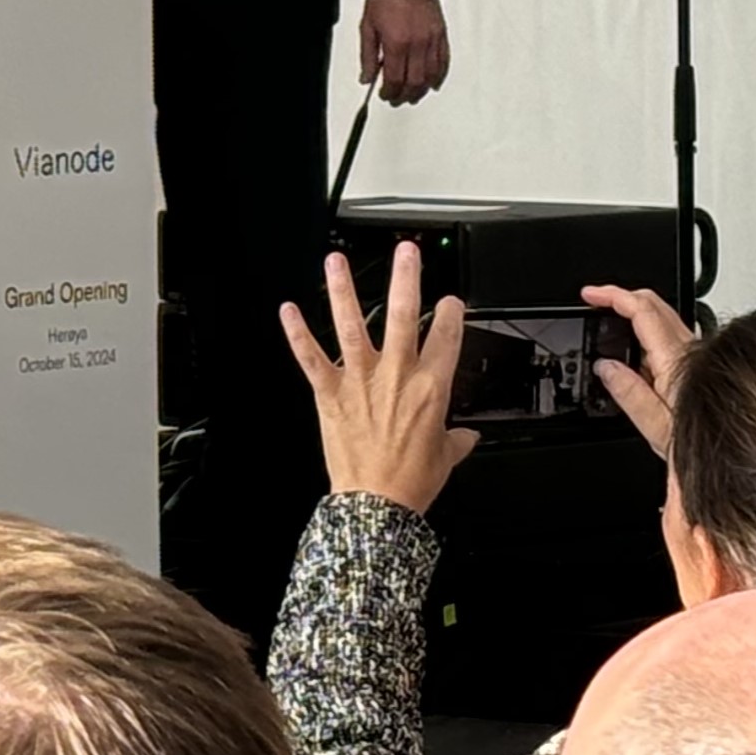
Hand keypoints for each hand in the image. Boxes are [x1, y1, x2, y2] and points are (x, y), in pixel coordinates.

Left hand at [280, 243, 478, 515]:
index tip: (450, 299)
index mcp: (431, 389)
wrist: (378, 502)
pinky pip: (310, 357)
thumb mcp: (446, 457)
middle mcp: (395, 376)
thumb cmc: (412, 481)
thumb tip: (467, 436)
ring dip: (342, 290)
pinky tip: (288, 310)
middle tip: (406, 251)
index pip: (447, 338)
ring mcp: (359, 380)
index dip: (451, 314)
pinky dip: (297, 333)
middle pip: (402, 315)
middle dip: (406, 278)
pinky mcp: (329, 392)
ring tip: (337, 261)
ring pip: (350, 325)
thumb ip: (456, 439)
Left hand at [360, 0, 449, 104]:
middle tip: (397, 99)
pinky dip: (439, 76)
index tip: (384, 95)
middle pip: (415, 82)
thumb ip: (367, 56)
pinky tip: (433, 83)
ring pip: (431, 75)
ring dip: (422, 89)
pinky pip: (444, 61)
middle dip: (405, 95)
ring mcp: (432, 40)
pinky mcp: (441, 34)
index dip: (389, 92)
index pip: (395, 79)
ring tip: (413, 95)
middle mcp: (417, 44)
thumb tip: (366, 78)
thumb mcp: (367, 28)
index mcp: (396, 43)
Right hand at [581, 283, 696, 456]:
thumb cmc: (711, 447)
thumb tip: (605, 367)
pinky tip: (640, 359)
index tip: (591, 294)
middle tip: (599, 303)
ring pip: (666, 320)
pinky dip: (651, 336)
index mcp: (676, 362)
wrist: (748, 459)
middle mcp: (692, 353)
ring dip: (638, 316)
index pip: (642, 310)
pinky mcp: (706, 367)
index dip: (613, 295)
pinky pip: (675, 339)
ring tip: (614, 334)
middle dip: (623, 297)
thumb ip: (629, 394)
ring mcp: (702, 358)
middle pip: (656, 304)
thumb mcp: (659, 430)